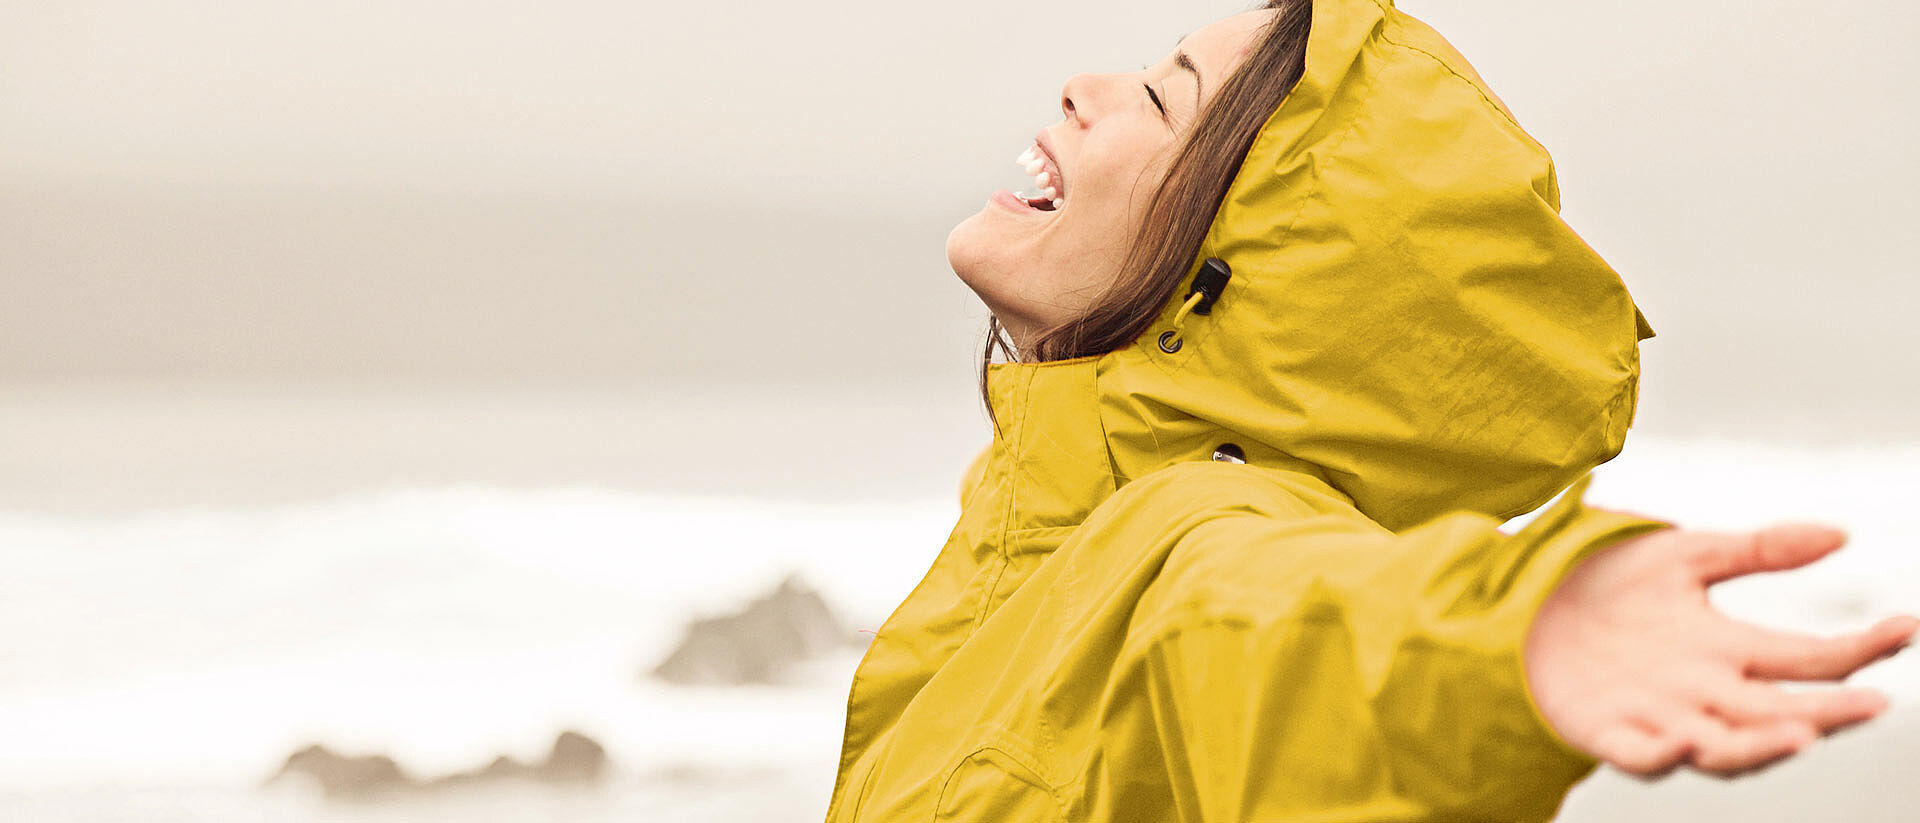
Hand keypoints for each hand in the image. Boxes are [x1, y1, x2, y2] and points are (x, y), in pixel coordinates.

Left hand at [1525, 519, 1918, 779]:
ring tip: (1800, 735)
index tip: (1905, 627)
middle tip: (1872, 704)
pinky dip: (1663, 756)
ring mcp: (1659, 716)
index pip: (1809, 658)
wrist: (1526, 602)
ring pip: (1724, 747)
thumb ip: (1759, 550)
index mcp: (1729, 648)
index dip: (1860, 649)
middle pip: (1779, 712)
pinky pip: (1641, 756)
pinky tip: (1682, 743)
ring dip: (1761, 745)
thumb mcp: (1686, 555)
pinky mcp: (1607, 732)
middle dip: (1829, 713)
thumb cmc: (1610, 582)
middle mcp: (1705, 691)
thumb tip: (1842, 533)